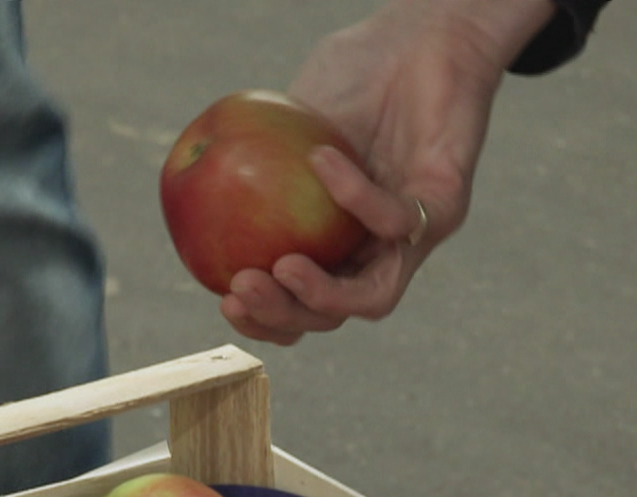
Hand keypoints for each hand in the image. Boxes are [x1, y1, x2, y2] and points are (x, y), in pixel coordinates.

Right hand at [221, 0, 557, 344]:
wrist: (421, 37)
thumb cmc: (355, 77)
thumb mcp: (287, 121)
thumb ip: (251, 157)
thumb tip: (190, 178)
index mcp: (334, 245)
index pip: (298, 304)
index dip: (264, 318)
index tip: (224, 299)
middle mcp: (374, 252)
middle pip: (330, 315)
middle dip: (283, 316)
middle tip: (241, 290)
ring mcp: (414, 237)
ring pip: (373, 297)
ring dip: (323, 295)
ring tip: (282, 268)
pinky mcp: (446, 205)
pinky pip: (398, 219)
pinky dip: (356, 197)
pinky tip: (321, 162)